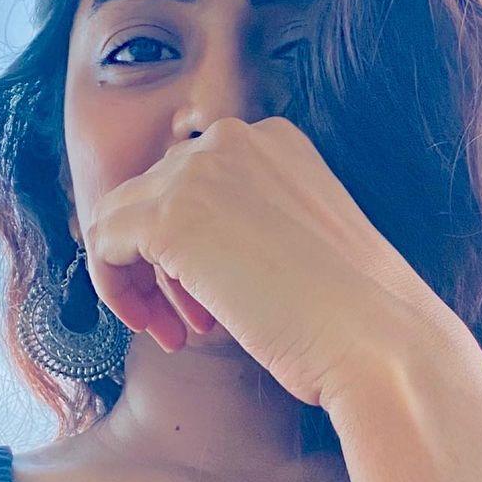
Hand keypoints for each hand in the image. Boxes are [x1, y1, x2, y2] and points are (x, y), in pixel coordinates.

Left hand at [81, 116, 444, 408]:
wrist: (378, 341)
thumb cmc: (354, 316)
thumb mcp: (301, 245)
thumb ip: (246, 227)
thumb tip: (187, 252)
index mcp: (275, 141)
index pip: (194, 181)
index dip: (193, 247)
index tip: (212, 302)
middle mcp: (234, 139)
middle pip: (153, 196)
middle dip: (164, 266)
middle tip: (192, 324)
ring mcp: (198, 172)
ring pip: (120, 217)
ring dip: (139, 280)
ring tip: (175, 332)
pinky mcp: (169, 218)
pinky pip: (103, 245)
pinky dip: (115, 290)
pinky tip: (156, 330)